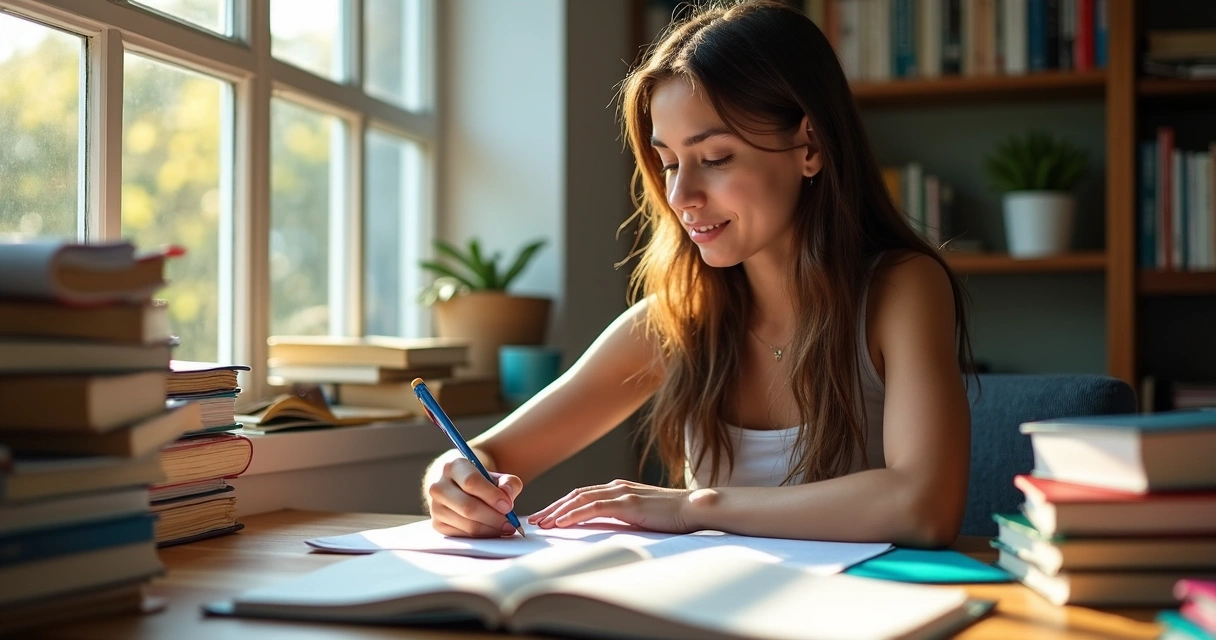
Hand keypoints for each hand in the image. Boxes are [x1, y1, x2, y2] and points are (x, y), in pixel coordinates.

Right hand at [425, 457, 522, 537]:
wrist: (461, 488)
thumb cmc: (483, 482)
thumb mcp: (498, 477)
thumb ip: (508, 483)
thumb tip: (507, 495)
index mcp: (453, 467)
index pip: (471, 482)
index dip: (492, 496)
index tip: (508, 506)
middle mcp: (439, 486)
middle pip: (468, 506)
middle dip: (493, 517)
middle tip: (511, 523)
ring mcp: (435, 507)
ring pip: (467, 524)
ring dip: (490, 529)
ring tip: (506, 527)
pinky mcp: (437, 524)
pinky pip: (463, 535)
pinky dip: (482, 536)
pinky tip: (492, 531)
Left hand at [527, 479, 696, 533]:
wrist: (695, 508)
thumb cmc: (672, 516)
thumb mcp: (641, 515)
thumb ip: (623, 517)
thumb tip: (603, 529)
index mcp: (619, 489)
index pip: (582, 495)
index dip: (562, 505)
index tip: (546, 517)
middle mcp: (617, 487)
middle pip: (576, 495)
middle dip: (553, 507)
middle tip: (535, 520)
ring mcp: (622, 493)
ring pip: (581, 499)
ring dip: (558, 511)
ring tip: (543, 523)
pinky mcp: (628, 503)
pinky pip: (595, 507)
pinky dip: (575, 514)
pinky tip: (562, 523)